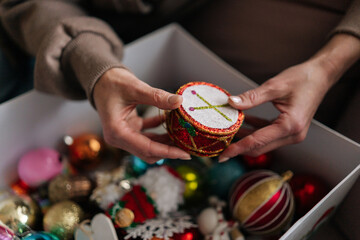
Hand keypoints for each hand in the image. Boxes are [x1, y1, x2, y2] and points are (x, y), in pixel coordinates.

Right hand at [93, 68, 190, 162]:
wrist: (100, 78)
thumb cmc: (112, 82)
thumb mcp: (135, 88)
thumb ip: (157, 97)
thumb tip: (179, 101)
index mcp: (117, 132)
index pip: (146, 148)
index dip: (167, 152)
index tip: (185, 153)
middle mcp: (119, 138)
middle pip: (148, 152)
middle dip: (168, 150)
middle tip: (188, 146)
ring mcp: (124, 134)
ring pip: (149, 145)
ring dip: (165, 142)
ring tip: (182, 135)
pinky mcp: (129, 129)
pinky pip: (147, 135)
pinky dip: (159, 131)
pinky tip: (169, 121)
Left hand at [218, 34, 359, 160]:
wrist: (321, 75)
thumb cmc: (302, 78)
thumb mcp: (274, 86)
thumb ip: (252, 97)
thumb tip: (231, 103)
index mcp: (290, 126)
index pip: (257, 142)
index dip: (238, 148)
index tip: (222, 155)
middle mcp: (293, 135)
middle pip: (260, 147)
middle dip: (240, 147)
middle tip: (221, 144)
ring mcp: (293, 134)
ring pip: (263, 142)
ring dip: (246, 137)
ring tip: (228, 131)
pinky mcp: (290, 129)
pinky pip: (268, 134)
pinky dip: (255, 130)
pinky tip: (243, 121)